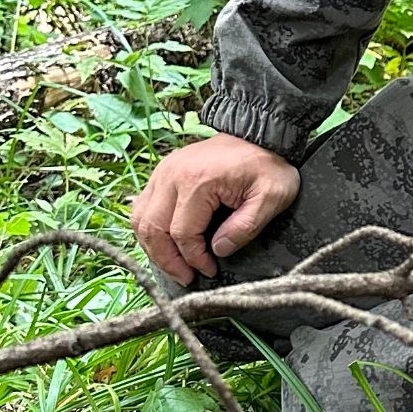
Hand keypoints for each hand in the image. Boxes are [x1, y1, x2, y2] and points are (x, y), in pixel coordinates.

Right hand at [131, 135, 300, 284]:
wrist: (260, 133)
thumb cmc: (269, 164)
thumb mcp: (272, 197)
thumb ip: (245, 227)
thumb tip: (218, 251)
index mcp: (197, 181)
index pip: (182, 233)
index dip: (193, 259)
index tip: (209, 271)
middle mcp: (171, 175)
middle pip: (152, 228)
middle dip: (167, 260)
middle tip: (185, 278)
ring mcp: (163, 172)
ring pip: (140, 219)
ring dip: (153, 247)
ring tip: (174, 266)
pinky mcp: (162, 172)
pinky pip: (143, 206)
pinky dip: (150, 229)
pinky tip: (166, 244)